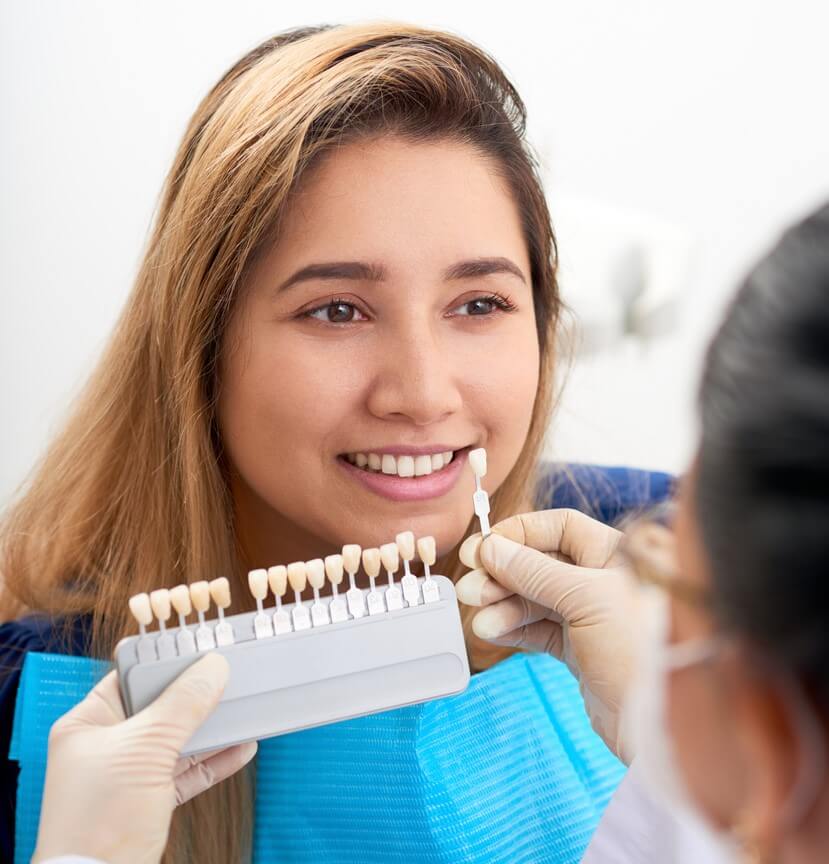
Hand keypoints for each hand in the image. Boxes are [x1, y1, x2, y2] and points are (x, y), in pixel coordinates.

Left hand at [32, 652, 256, 863]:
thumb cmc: (101, 817)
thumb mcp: (147, 748)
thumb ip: (184, 704)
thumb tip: (214, 666)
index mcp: (88, 723)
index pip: (129, 676)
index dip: (165, 660)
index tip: (201, 647)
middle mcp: (107, 745)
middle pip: (159, 707)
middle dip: (196, 695)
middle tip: (230, 675)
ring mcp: (129, 775)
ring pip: (178, 740)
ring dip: (212, 728)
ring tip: (244, 708)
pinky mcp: (150, 802)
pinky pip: (188, 772)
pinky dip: (214, 761)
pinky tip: (242, 748)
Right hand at [456, 509, 639, 762]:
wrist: (659, 725)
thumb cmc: (639, 648)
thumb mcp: (586, 598)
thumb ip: (534, 571)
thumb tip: (490, 548)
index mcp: (617, 553)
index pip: (560, 528)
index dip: (519, 533)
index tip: (482, 547)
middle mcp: (603, 580)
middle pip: (541, 563)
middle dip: (502, 574)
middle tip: (471, 588)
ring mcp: (591, 616)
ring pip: (534, 598)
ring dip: (502, 605)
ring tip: (479, 619)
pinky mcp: (580, 649)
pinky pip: (537, 629)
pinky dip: (513, 629)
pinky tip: (491, 631)